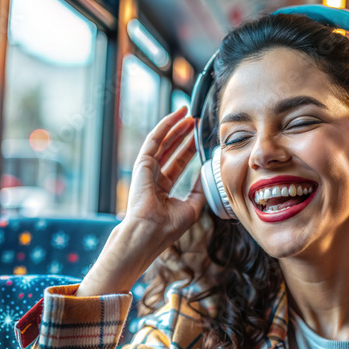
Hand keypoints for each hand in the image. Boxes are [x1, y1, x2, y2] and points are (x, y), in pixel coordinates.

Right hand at [122, 106, 205, 248]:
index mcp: (162, 190)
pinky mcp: (141, 164)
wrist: (148, 234)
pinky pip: (154, 140)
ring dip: (175, 127)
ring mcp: (146, 171)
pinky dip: (165, 126)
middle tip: (196, 122)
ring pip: (162, 142)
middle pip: (171, 150)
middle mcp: (153, 178)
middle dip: (183, 135)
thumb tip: (207, 173)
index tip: (200, 139)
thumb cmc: (166, 228)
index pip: (178, 164)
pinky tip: (175, 116)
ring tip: (188, 114)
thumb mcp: (191, 207)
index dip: (189, 150)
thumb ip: (199, 189)